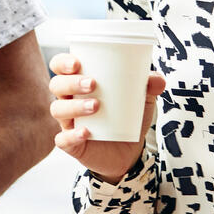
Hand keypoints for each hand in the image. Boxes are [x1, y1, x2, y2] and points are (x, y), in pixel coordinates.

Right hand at [49, 53, 165, 182]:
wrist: (130, 152)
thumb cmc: (128, 116)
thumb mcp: (141, 99)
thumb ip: (149, 87)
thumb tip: (157, 80)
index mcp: (79, 83)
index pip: (60, 66)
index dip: (62, 62)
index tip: (77, 62)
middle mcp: (69, 100)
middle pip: (57, 85)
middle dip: (71, 82)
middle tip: (93, 83)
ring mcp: (69, 123)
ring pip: (58, 110)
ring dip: (74, 106)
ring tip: (96, 105)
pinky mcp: (72, 144)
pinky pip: (63, 139)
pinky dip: (72, 135)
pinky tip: (85, 132)